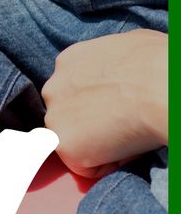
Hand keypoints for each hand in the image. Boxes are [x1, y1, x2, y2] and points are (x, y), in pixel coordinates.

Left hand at [43, 30, 167, 177]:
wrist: (161, 87)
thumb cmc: (159, 64)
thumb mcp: (126, 47)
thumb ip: (111, 62)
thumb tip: (124, 71)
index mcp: (67, 62)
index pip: (75, 91)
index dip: (100, 104)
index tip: (120, 107)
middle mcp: (53, 88)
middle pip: (69, 116)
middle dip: (93, 124)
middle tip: (126, 123)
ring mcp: (54, 117)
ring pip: (76, 142)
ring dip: (99, 145)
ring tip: (129, 134)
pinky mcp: (63, 144)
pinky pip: (85, 166)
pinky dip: (107, 164)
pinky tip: (126, 148)